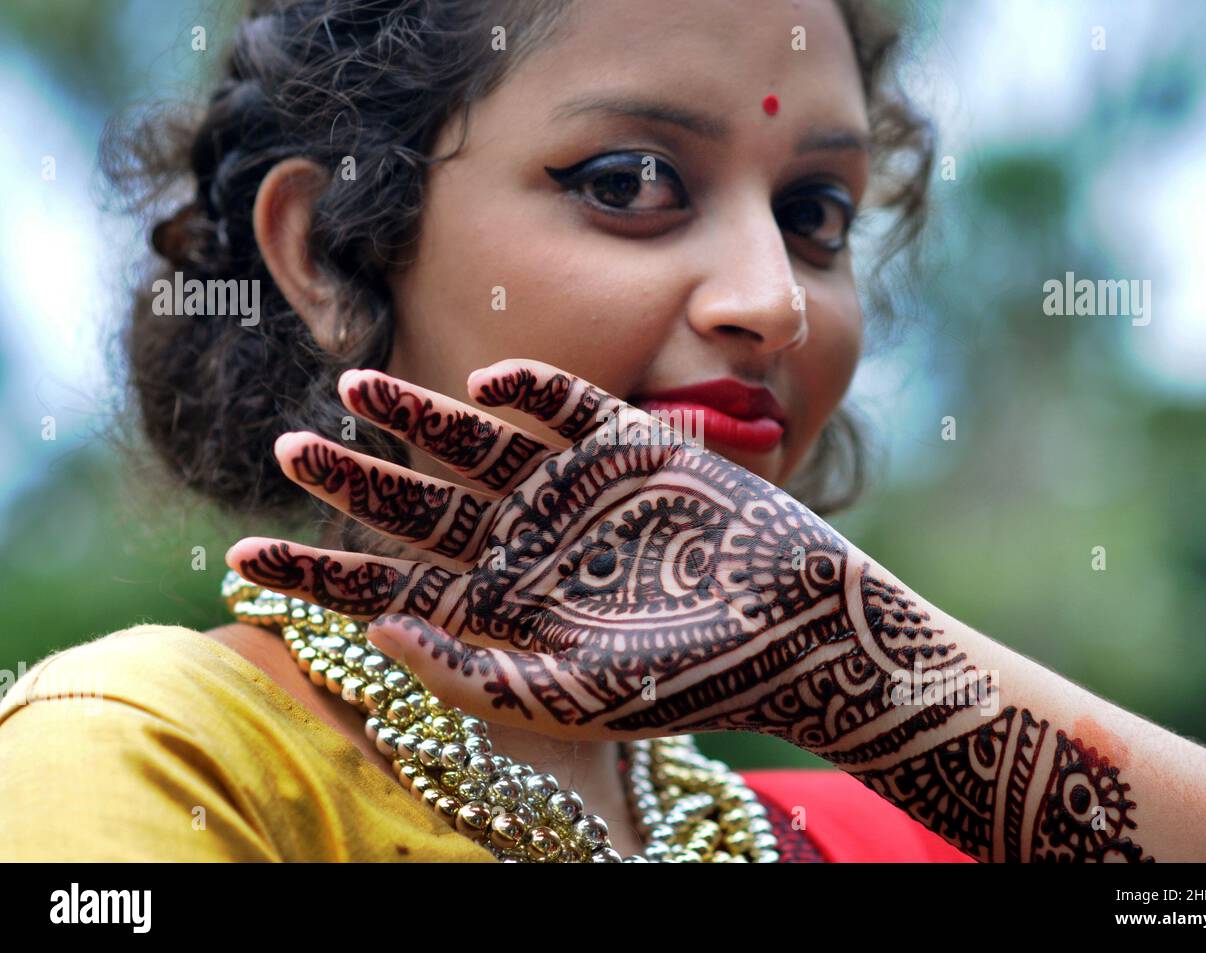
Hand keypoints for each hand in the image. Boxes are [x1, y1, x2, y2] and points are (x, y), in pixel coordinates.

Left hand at [225, 359, 947, 748]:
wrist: (802, 632)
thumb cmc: (690, 680)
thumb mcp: (569, 697)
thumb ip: (470, 672)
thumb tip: (374, 627)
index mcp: (504, 611)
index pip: (390, 589)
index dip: (316, 574)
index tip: (241, 559)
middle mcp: (527, 547)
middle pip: (418, 510)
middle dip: (353, 481)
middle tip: (288, 446)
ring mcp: (574, 494)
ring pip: (476, 445)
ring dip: (418, 416)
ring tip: (352, 386)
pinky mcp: (629, 448)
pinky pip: (566, 406)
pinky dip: (528, 387)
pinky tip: (489, 375)